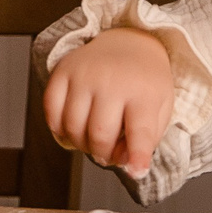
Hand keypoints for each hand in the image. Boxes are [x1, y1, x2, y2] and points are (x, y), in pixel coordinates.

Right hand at [42, 28, 173, 175]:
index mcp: (144, 92)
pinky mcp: (63, 70)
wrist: (130, 41)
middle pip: (99, 134)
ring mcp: (84, 74)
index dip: (137, 155)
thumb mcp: (160, 108)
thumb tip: (123, 164)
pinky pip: (51, 111)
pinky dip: (59, 128)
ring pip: (72, 127)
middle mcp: (112, 80)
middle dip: (103, 154)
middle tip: (109, 152)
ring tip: (93, 138)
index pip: (140, 130)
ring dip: (81, 144)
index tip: (136, 171)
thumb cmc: (145, 82)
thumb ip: (146, 140)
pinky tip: (73, 126)